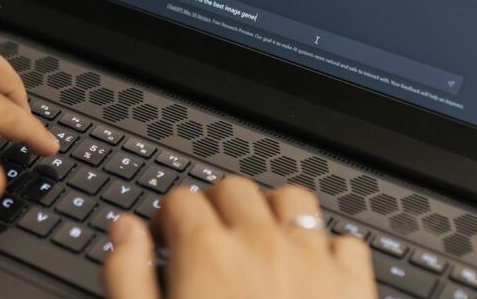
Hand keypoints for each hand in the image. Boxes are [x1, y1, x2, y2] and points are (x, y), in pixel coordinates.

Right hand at [104, 177, 376, 297]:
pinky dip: (327, 247)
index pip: (181, 200)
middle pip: (234, 189)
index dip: (167, 217)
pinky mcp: (353, 286)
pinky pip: (344, 241)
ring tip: (260, 239)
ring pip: (292, 199)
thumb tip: (123, 232)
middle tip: (207, 235)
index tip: (166, 237)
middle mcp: (262, 245)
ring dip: (272, 211)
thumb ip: (129, 277)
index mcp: (207, 254)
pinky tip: (312, 270)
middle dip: (215, 204)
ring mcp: (313, 261)